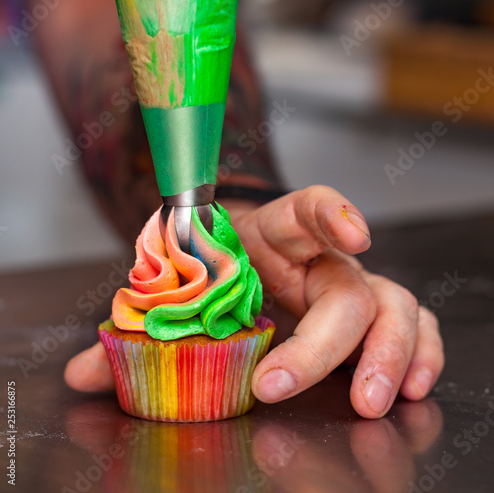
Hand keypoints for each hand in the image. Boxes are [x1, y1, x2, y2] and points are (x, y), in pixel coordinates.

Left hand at [65, 186, 443, 418]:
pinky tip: (410, 387)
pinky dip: (418, 353)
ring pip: (396, 307)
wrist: (243, 266)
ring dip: (391, 354)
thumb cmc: (217, 270)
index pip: (311, 207)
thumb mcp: (185, 288)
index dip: (335, 212)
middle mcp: (325, 259)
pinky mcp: (370, 318)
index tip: (354, 232)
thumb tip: (83, 373)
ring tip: (372, 400)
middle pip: (348, 288)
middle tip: (280, 385)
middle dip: (324, 342)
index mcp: (277, 235)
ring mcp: (354, 287)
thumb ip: (141, 326)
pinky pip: (412, 326)